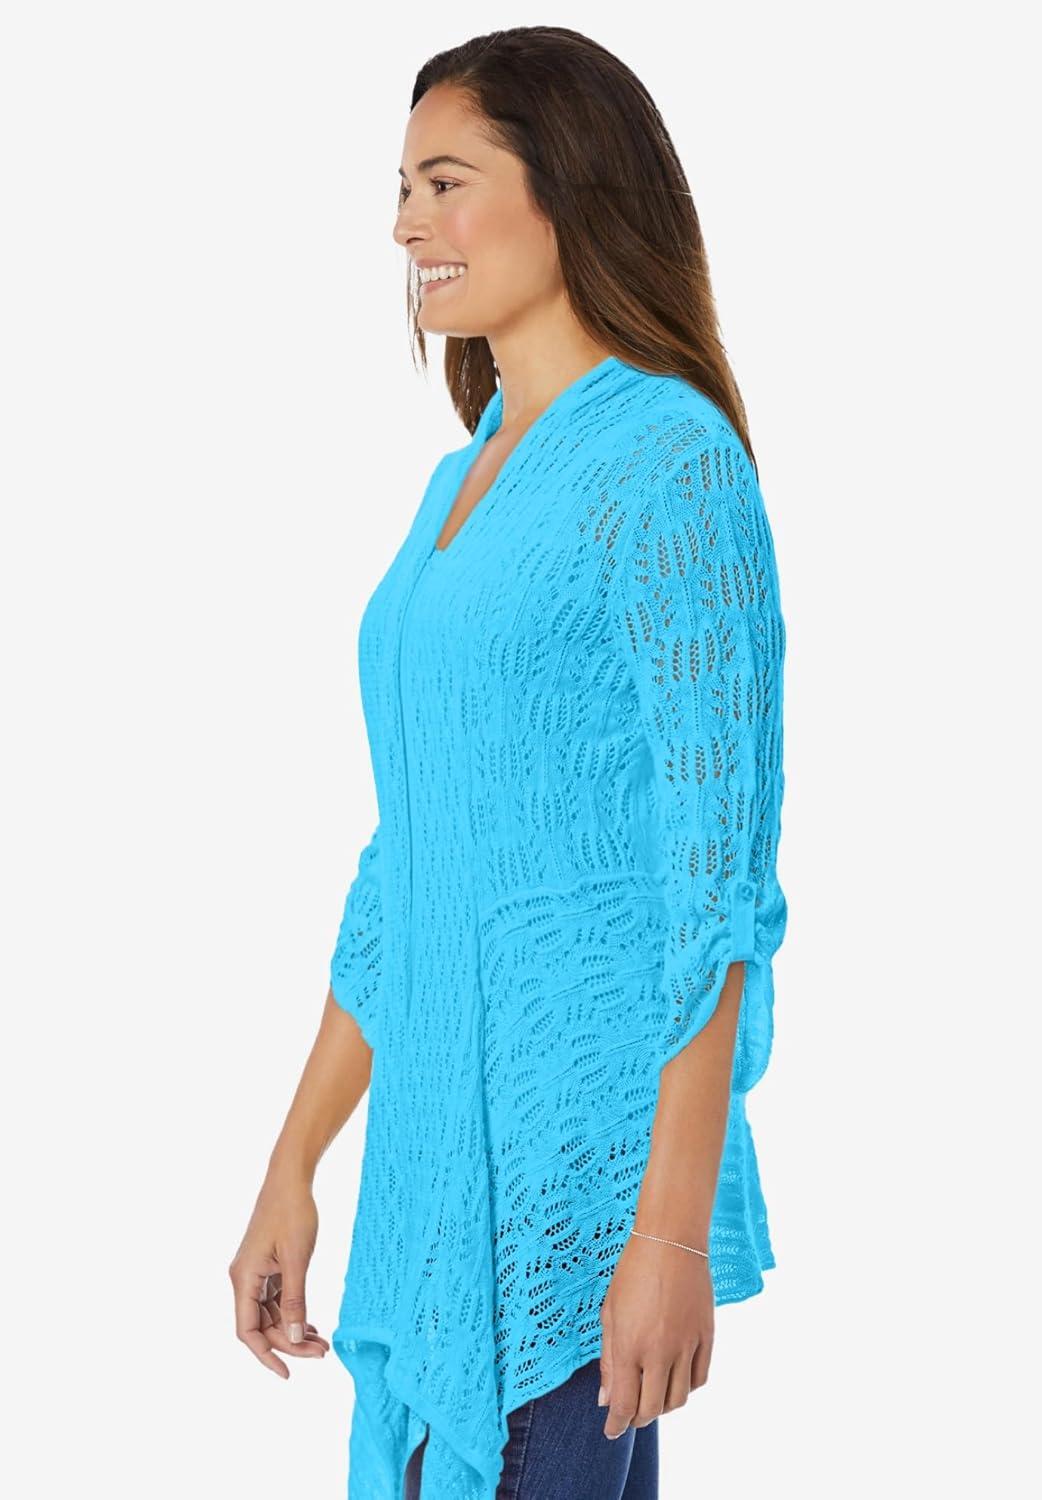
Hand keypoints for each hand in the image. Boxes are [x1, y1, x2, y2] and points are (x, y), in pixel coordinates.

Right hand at [229, 1169, 330, 1378]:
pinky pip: (277, 1300)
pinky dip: (293, 1313)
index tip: (288, 1373)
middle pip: (262, 1326)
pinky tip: (311, 1324)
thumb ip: (295, 1299)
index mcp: (244, 1278)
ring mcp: (255, 1273)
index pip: (247, 1332)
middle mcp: (244, 1279)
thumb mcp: (296, 1259)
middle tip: (322, 1352)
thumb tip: (293, 1339)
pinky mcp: (267, 1267)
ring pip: (271, 1315)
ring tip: (322, 1342)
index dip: (265, 1356)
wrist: (290, 1178)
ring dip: (293, 1330)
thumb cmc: (292, 1212)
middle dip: (290, 1343)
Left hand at [598, 1231, 713, 1438]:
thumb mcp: (610, 1313)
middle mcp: (660, 1352)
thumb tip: (606, 1400)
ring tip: (651, 1396)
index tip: (612, 1431)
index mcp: (631, 1346)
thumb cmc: (633, 1272)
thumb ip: (609, 1360)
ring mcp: (687, 1345)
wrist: (671, 1240)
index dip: (617, 1424)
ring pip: (679, 1399)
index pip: (625, 1404)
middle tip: (630, 1414)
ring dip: (662, 1406)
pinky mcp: (707, 1336)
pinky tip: (675, 1378)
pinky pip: (699, 1378)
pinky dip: (686, 1387)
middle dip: (638, 1418)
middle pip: (653, 1409)